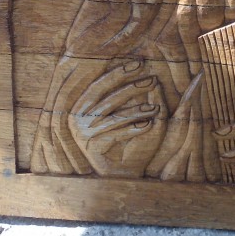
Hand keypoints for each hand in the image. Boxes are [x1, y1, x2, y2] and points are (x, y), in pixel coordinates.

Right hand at [68, 60, 167, 177]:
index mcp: (84, 104)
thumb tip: (149, 73)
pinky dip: (132, 129)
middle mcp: (78, 117)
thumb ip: (138, 95)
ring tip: (156, 108)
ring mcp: (83, 133)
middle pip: (104, 97)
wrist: (125, 172)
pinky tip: (148, 125)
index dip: (119, 72)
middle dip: (129, 87)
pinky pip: (114, 134)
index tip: (140, 63)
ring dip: (135, 110)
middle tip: (151, 80)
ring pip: (112, 116)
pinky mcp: (91, 148)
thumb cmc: (131, 140)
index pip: (100, 83)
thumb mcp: (136, 114)